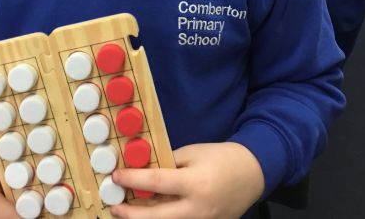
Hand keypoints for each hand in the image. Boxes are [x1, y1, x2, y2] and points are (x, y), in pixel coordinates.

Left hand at [110, 142, 264, 218]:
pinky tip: (149, 214)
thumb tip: (145, 170)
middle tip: (114, 207)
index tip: (116, 176)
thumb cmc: (220, 158)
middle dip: (131, 214)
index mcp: (194, 184)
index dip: (133, 179)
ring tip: (126, 212)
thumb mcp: (192, 153)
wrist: (250, 174)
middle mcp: (197, 209)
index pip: (156, 183)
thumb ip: (169, 163)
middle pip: (156, 217)